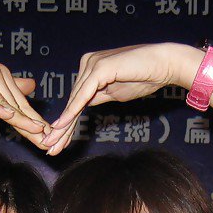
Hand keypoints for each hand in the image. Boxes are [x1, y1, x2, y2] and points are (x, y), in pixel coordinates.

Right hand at [0, 33, 49, 146]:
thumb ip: (6, 83)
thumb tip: (30, 86)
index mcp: (1, 74)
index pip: (21, 102)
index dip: (35, 119)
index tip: (50, 135)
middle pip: (17, 105)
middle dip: (34, 124)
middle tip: (50, 141)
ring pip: (5, 103)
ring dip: (22, 120)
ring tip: (38, 134)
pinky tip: (10, 116)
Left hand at [42, 43, 198, 154]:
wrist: (164, 64)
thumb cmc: (144, 77)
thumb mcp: (115, 93)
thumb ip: (98, 97)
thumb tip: (85, 105)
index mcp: (90, 69)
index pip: (76, 101)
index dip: (67, 124)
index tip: (58, 143)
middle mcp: (87, 63)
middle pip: (72, 101)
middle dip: (61, 128)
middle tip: (49, 148)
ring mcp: (92, 64)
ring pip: (74, 100)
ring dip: (63, 124)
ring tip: (52, 143)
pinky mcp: (100, 67)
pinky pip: (83, 94)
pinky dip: (72, 110)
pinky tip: (62, 125)